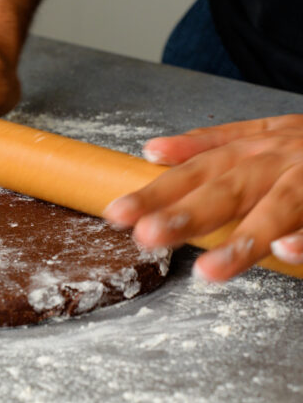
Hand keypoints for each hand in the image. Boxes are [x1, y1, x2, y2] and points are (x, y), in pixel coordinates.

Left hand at [104, 115, 302, 280]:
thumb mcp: (261, 131)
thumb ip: (207, 143)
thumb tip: (153, 151)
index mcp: (251, 150)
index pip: (194, 173)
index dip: (156, 193)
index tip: (116, 215)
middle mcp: (276, 162)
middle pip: (227, 189)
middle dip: (187, 213)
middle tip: (148, 237)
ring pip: (276, 208)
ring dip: (243, 239)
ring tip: (209, 271)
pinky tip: (288, 252)